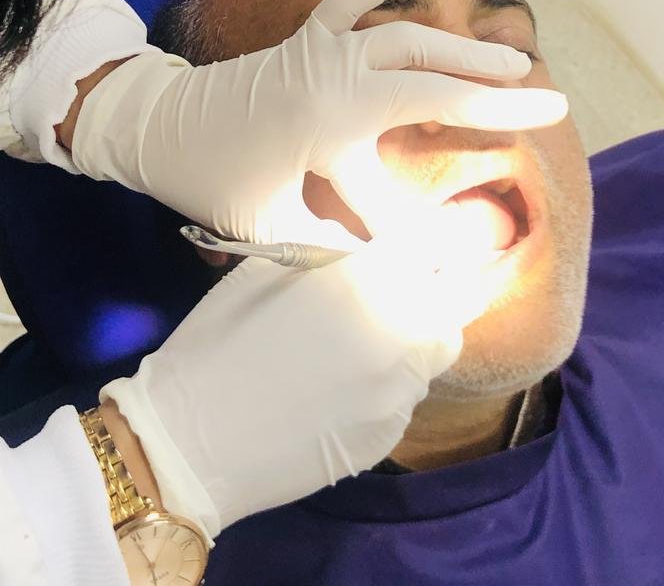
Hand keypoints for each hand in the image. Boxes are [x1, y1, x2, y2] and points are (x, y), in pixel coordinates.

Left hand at [72, 0, 566, 244]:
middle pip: (432, 74)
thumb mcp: (278, 228)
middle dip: (493, 86)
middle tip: (546, 94)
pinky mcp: (307, 37)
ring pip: (409, 38)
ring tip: (512, 58)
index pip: (425, 132)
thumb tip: (411, 259)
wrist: (157, 129)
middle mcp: (337, 74)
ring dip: (462, 48)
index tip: (522, 162)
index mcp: (334, 119)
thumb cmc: (215, 183)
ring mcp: (323, 49)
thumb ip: (346, 242)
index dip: (480, 147)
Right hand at [101, 237, 480, 537]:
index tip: (413, 242)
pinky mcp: (390, 435)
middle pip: (455, 295)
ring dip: (419, 330)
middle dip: (437, 284)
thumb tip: (368, 253)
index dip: (425, 240)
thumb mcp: (271, 268)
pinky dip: (393, 379)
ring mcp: (401, 390)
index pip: (432, 244)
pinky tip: (348, 383)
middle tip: (406, 284)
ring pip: (438, 347)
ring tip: (373, 333)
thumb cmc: (221, 338)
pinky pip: (409, 393)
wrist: (191, 440)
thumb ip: (334, 255)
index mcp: (368, 281)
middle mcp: (401, 332)